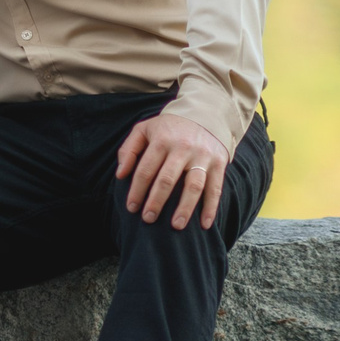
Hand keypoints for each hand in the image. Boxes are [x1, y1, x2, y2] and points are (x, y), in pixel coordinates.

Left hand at [116, 113, 229, 230]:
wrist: (205, 114)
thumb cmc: (168, 128)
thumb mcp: (144, 130)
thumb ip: (129, 150)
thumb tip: (120, 174)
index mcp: (162, 141)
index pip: (145, 170)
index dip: (137, 190)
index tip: (131, 208)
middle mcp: (183, 148)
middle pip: (167, 180)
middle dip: (156, 202)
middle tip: (148, 219)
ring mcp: (202, 156)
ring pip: (193, 186)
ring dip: (185, 208)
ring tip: (176, 226)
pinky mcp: (219, 163)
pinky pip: (215, 188)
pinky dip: (211, 207)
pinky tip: (205, 224)